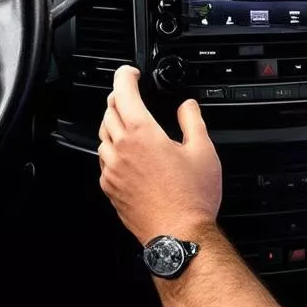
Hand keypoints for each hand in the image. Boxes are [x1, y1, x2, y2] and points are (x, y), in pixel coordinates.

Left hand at [98, 66, 221, 244]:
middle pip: (109, 111)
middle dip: (119, 97)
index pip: (123, 92)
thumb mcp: (203, 151)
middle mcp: (120, 149)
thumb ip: (192, 121)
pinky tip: (128, 155)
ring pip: (103, 135)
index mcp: (142, 134)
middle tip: (131, 94)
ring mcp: (111, 170)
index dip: (124, 76)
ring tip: (130, 124)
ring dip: (114, 123)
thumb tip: (187, 106)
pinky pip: (104, 160)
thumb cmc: (192, 197)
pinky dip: (113, 150)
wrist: (178, 234)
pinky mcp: (109, 188)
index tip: (130, 72)